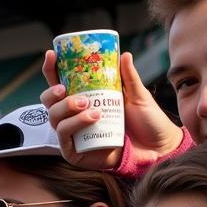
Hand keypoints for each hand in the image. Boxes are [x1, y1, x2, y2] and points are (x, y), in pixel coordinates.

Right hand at [41, 50, 183, 171]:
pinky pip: (64, 137)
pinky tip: (92, 118)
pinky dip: (74, 125)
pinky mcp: (74, 152)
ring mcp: (72, 135)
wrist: (156, 147)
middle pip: (50, 102)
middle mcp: (73, 117)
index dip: (51, 70)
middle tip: (64, 89)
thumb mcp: (137, 95)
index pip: (60, 84)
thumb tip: (124, 54)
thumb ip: (128, 76)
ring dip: (67, 108)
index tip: (52, 55)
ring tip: (90, 107)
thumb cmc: (145, 123)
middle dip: (52, 93)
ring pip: (54, 118)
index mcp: (84, 100)